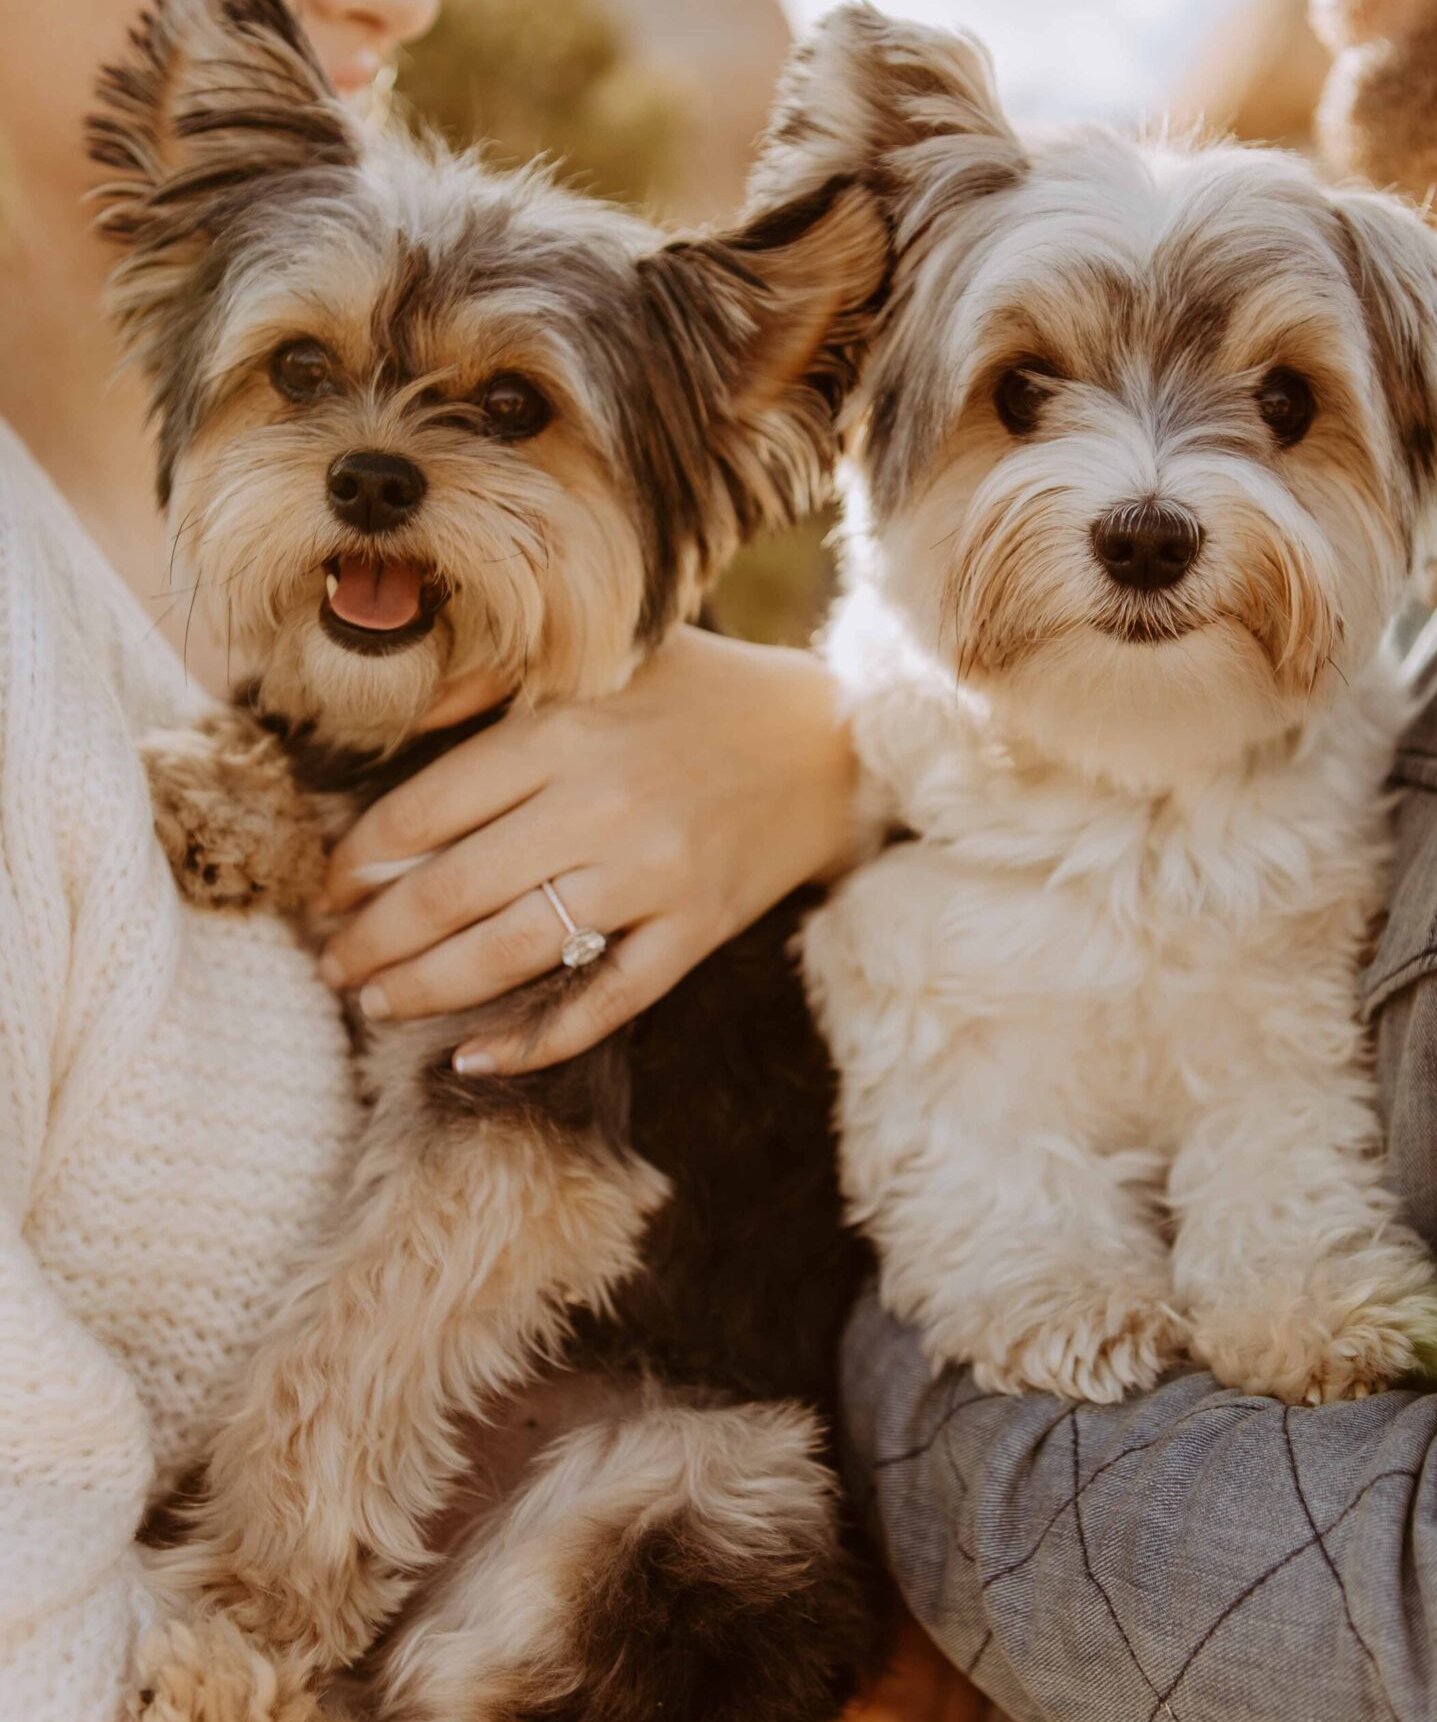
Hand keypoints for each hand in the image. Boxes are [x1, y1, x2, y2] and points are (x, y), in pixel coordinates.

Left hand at [315, 627, 860, 1074]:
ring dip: (426, 987)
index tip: (322, 888)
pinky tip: (474, 1062)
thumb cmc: (694, 694)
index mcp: (560, 733)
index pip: (423, 810)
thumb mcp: (595, 659)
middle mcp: (598, 807)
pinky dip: (534, 1041)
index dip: (356, 859)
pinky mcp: (693, 930)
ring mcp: (649, 876)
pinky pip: (603, 1002)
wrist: (829, 741)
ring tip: (373, 1003)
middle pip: (450, 890)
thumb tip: (389, 716)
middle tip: (329, 961)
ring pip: (511, 952)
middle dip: (372, 936)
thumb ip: (489, 683)